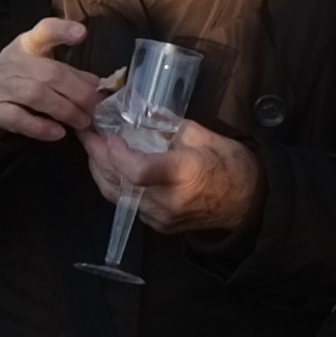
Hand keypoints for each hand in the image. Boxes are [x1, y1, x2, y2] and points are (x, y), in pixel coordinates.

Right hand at [0, 17, 103, 144]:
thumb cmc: (16, 77)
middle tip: (95, 107)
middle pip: (51, 73)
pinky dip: (41, 127)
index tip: (82, 33)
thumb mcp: (38, 65)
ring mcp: (2, 86)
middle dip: (79, 92)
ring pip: (37, 95)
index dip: (62, 31)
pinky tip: (58, 133)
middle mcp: (14, 62)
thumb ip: (69, 73)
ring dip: (65, 110)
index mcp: (28, 44)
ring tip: (83, 121)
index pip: (44, 31)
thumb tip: (98, 86)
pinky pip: (19, 119)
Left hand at [80, 111, 263, 238]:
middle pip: (117, 182)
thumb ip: (168, 126)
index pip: (137, 171)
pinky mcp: (157, 225)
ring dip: (99, 170)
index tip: (108, 135)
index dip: (115, 154)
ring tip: (92, 147)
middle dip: (96, 155)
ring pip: (115, 195)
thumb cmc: (231, 164)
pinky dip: (113, 184)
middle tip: (86, 132)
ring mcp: (160, 217)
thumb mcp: (205, 136)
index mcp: (183, 175)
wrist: (249, 202)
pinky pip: (126, 204)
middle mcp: (167, 200)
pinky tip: (109, 167)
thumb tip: (138, 111)